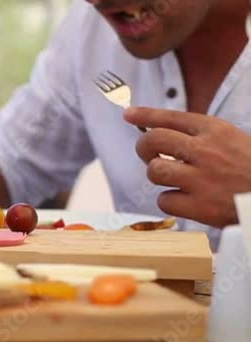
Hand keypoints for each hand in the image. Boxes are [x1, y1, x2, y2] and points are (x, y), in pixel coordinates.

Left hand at [125, 107, 249, 227]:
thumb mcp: (234, 140)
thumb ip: (202, 136)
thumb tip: (164, 133)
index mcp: (215, 130)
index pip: (171, 118)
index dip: (145, 115)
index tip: (129, 114)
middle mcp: (205, 151)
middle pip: (152, 141)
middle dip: (144, 147)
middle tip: (149, 154)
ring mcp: (201, 179)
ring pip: (155, 171)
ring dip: (159, 175)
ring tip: (174, 178)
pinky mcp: (199, 206)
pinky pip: (164, 200)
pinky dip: (171, 201)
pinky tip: (186, 200)